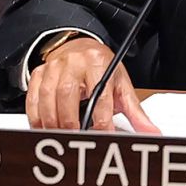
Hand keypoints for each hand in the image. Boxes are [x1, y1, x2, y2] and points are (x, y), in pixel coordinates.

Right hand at [25, 37, 158, 131]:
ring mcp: (55, 67)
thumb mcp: (121, 85)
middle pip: (68, 95)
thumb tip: (152, 132)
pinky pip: (33, 97)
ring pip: (48, 97)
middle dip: (71, 122)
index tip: (104, 138)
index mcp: (99, 63)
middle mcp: (75, 62)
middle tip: (76, 139)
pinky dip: (37, 116)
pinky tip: (44, 128)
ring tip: (61, 137)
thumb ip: (135, 112)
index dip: (102, 121)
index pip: (100, 96)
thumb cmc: (102, 67)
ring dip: (53, 122)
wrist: (80, 46)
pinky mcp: (40, 73)